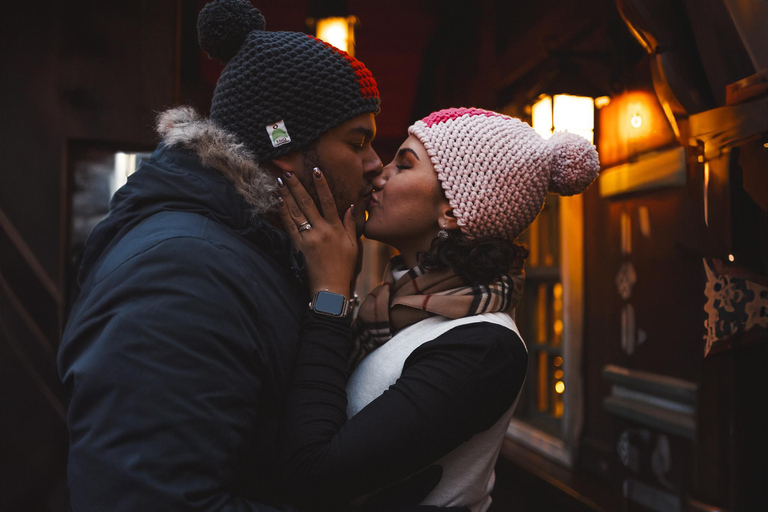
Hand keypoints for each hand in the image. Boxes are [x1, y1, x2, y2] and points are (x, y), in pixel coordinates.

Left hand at [277, 167, 357, 297]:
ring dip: (287, 195)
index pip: (328, 201)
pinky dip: (283, 213)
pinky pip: (289, 226)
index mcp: (335, 228)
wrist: (331, 287)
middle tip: (288, 172)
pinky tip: (278, 201)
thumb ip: (351, 224)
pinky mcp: (298, 246)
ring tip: (279, 181)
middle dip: (297, 186)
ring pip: (296, 212)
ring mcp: (308, 238)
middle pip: (307, 203)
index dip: (321, 185)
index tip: (316, 171)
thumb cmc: (344, 267)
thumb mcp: (353, 245)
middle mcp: (321, 230)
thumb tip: (351, 206)